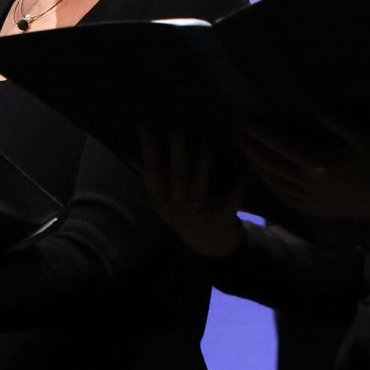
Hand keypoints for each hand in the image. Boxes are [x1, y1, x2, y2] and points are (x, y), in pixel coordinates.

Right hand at [139, 131, 246, 258]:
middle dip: (177, 153)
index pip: (151, 171)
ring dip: (204, 165)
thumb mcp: (163, 198)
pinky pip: (230, 201)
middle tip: (178, 129)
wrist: (209, 246)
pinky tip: (242, 169)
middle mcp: (176, 208)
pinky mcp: (222, 220)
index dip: (148, 148)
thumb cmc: (184, 211)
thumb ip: (151, 174)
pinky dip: (237, 186)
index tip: (145, 123)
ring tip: (207, 143)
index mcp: (160, 199)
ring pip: (199, 188)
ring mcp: (199, 215)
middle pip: (176, 177)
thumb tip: (128, 145)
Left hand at [239, 111, 369, 222]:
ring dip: (254, 164)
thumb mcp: (366, 137)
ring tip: (242, 148)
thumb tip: (314, 105)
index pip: (279, 143)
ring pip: (272, 181)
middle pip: (269, 163)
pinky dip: (268, 185)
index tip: (241, 117)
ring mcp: (309, 199)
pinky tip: (264, 176)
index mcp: (318, 163)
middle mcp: (307, 182)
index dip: (258, 130)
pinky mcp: (314, 209)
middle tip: (232, 130)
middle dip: (248, 145)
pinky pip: (283, 197)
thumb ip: (339, 120)